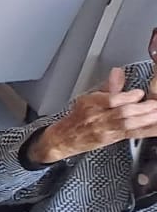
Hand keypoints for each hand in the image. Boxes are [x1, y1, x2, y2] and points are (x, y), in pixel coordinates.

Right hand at [29, 68, 156, 163]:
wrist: (62, 139)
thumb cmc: (76, 119)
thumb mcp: (88, 99)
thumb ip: (108, 86)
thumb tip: (118, 72)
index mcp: (90, 104)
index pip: (110, 99)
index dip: (126, 97)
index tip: (139, 93)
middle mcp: (96, 117)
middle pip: (121, 113)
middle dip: (141, 109)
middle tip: (153, 104)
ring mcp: (104, 130)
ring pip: (127, 124)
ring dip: (145, 119)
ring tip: (155, 113)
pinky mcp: (110, 139)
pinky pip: (131, 134)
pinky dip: (145, 131)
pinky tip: (153, 127)